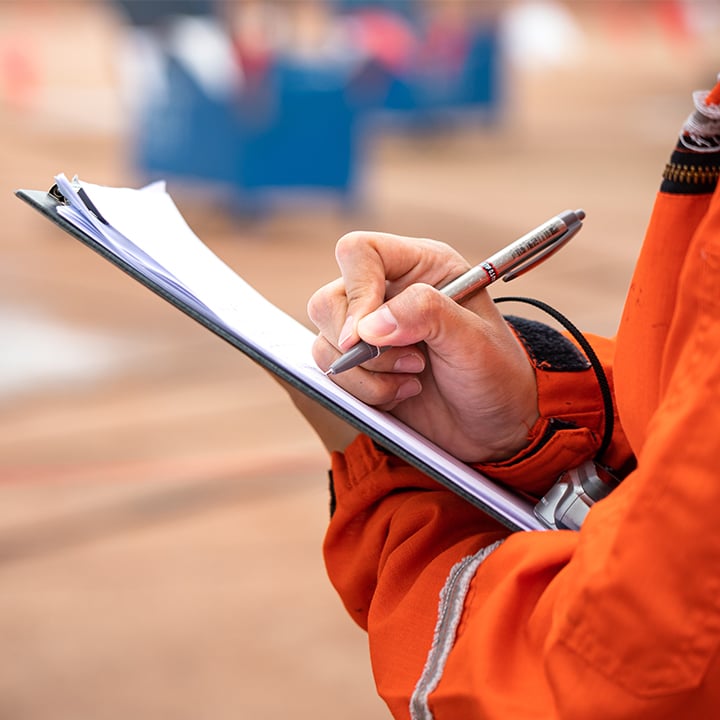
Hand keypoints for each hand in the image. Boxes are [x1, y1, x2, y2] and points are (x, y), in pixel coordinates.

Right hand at [307, 231, 539, 462]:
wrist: (494, 424)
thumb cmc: (495, 373)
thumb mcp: (475, 340)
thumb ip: (426, 314)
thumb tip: (368, 326)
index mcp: (420, 266)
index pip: (360, 253)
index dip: (358, 290)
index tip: (369, 334)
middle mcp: (387, 293)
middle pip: (329, 301)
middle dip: (363, 345)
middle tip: (413, 362)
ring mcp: (370, 331)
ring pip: (325, 342)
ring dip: (365, 374)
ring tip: (412, 380)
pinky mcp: (360, 366)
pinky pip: (332, 374)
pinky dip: (364, 391)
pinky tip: (401, 393)